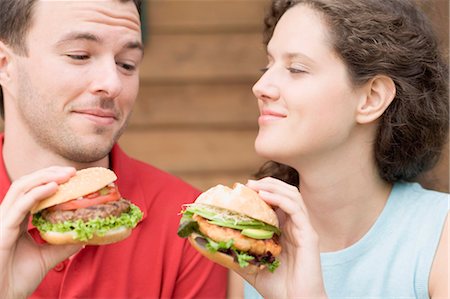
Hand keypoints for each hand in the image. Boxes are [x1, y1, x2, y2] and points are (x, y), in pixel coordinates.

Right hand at [0, 166, 81, 298]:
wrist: (2, 298)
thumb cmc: (16, 279)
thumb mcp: (46, 258)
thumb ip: (62, 245)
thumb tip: (83, 236)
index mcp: (16, 220)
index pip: (33, 191)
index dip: (51, 180)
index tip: (73, 177)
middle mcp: (8, 216)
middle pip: (27, 184)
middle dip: (50, 173)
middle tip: (73, 171)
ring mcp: (3, 220)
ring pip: (22, 188)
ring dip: (46, 177)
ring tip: (67, 174)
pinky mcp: (2, 228)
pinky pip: (21, 205)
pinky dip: (38, 193)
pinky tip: (54, 187)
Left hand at [238, 177, 326, 297]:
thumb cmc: (276, 287)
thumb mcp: (249, 265)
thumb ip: (233, 254)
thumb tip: (206, 245)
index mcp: (285, 229)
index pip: (277, 200)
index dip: (262, 190)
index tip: (244, 188)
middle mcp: (296, 225)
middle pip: (286, 193)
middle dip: (267, 183)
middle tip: (248, 183)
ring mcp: (303, 229)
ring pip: (293, 195)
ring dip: (273, 186)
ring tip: (255, 186)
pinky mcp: (309, 235)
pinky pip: (296, 209)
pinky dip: (280, 199)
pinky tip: (265, 196)